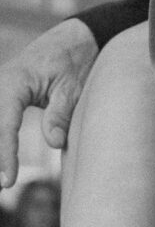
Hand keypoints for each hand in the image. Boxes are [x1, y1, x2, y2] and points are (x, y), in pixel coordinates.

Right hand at [0, 18, 96, 187]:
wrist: (73, 40)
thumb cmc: (75, 62)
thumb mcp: (73, 88)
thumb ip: (61, 114)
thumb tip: (53, 142)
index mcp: (15, 82)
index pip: (5, 125)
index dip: (5, 155)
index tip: (7, 181)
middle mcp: (1, 86)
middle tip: (2, 186)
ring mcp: (0, 91)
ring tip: (2, 180)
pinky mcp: (5, 98)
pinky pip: (1, 122)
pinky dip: (2, 142)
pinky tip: (2, 164)